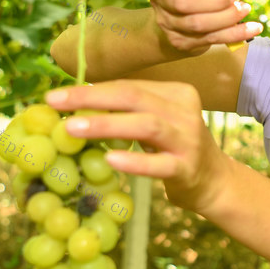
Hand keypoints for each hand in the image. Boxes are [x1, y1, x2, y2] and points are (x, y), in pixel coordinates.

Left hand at [44, 80, 229, 214]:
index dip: (91, 90)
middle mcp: (184, 111)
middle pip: (134, 97)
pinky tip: (108, 160)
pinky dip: (134, 161)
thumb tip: (74, 104)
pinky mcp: (187, 168)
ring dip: (106, 125)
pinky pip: (159, 164)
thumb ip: (128, 111)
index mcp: (176, 93)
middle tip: (55, 104)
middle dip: (91, 98)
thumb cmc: (174, 148)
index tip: (55, 97)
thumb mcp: (157, 122)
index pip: (129, 87)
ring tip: (72, 129)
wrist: (214, 182)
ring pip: (146, 125)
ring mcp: (188, 140)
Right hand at [148, 0, 260, 56]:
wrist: (180, 19)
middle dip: (214, 1)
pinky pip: (212, 39)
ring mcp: (170, 26)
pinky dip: (235, 34)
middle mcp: (161, 4)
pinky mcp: (184, 43)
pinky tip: (253, 28)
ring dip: (227, 18)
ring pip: (199, 25)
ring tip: (245, 8)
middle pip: (184, 5)